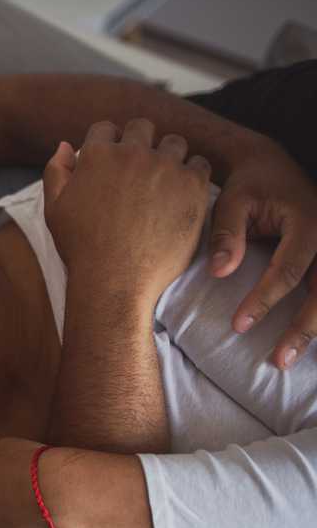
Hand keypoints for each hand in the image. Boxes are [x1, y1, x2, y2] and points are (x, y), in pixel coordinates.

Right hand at [43, 118, 211, 303]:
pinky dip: (192, 175)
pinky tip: (181, 194)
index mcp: (97, 155)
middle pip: (142, 127)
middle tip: (140, 170)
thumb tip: (65, 145)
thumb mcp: (54, 210)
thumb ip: (56, 172)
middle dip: (140, 142)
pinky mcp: (192, 185)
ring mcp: (165, 167)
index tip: (114, 161)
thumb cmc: (81, 248)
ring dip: (169, 157)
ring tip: (163, 182)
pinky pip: (200, 164)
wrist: (114, 280)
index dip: (109, 143)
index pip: (106, 128)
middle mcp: (132, 153)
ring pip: (174, 143)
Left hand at [208, 140, 316, 368]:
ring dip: (315, 327)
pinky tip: (309, 344)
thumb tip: (219, 272)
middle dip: (303, 327)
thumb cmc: (248, 186)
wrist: (271, 167)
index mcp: (308, 222)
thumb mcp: (231, 202)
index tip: (238, 325)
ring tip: (290, 359)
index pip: (289, 269)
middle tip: (279, 360)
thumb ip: (226, 235)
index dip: (265, 300)